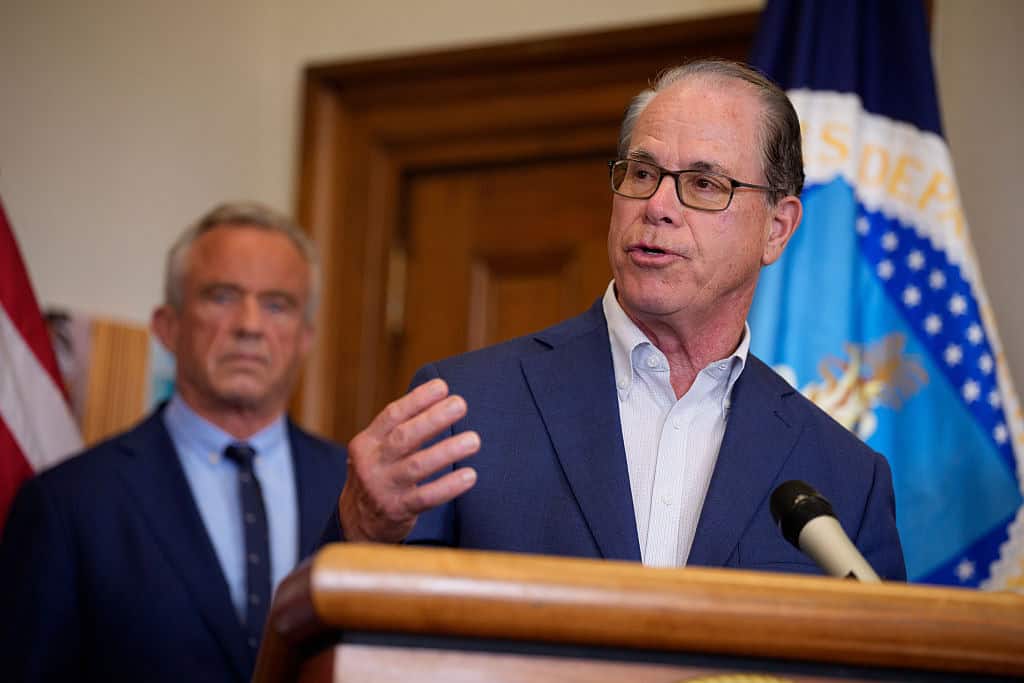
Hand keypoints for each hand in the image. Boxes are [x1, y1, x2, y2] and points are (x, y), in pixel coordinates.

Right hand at [339, 378, 479, 542]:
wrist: (356, 524)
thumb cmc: (378, 476)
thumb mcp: (377, 451)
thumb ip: (400, 430)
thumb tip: (440, 399)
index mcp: (366, 442)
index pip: (392, 415)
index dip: (417, 399)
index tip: (442, 386)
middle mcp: (371, 463)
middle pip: (404, 437)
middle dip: (433, 419)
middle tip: (460, 404)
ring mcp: (383, 488)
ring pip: (417, 466)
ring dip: (447, 451)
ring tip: (473, 440)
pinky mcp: (397, 511)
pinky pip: (426, 497)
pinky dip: (449, 486)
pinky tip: (470, 475)